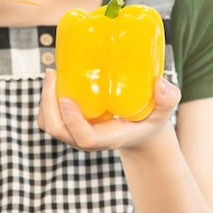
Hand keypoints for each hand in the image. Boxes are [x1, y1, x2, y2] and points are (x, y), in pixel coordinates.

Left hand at [37, 69, 181, 151]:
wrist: (139, 130)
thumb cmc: (151, 118)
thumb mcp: (165, 110)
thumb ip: (168, 98)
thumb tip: (160, 84)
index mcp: (109, 138)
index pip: (85, 138)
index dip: (72, 121)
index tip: (66, 98)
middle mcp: (88, 139)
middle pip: (58, 131)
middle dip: (48, 104)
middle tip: (53, 74)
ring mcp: (76, 133)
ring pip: (49, 124)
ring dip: (44, 101)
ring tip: (52, 73)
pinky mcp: (70, 123)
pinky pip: (49, 116)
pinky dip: (46, 100)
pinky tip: (56, 78)